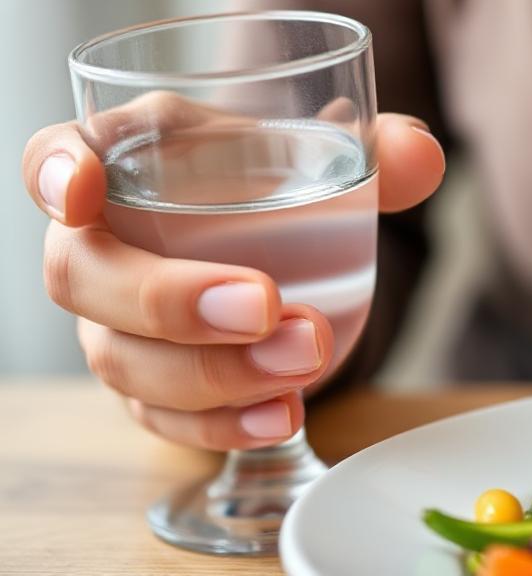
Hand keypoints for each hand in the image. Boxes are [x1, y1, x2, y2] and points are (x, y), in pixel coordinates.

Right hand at [22, 93, 444, 450]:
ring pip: (122, 361)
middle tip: (264, 305)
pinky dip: (221, 425)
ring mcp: (116, 326)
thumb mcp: (331, 161)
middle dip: (168, 299)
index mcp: (134, 163)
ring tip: (305, 362)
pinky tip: (283, 415)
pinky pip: (163, 419)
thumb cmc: (282, 189)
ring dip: (211, 372)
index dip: (53, 172)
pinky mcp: (151, 388)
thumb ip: (378, 151)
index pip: (55, 157)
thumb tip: (422, 153)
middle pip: (81, 276)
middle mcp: (105, 246)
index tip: (85, 188)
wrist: (284, 253)